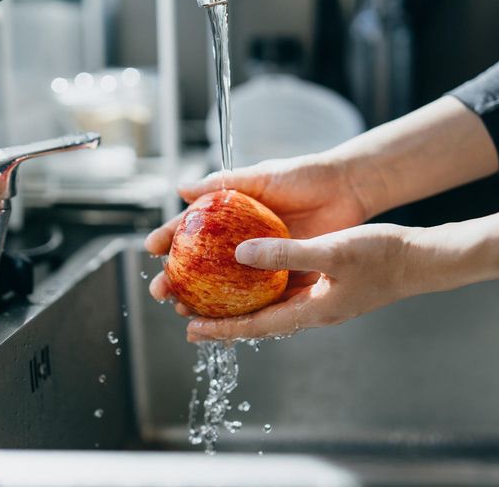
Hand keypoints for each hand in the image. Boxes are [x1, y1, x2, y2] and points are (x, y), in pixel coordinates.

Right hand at [145, 154, 371, 315]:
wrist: (348, 188)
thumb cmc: (305, 176)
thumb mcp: (263, 177)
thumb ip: (225, 184)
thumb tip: (181, 189)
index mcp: (233, 214)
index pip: (193, 228)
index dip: (170, 238)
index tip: (151, 250)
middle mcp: (244, 240)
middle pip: (204, 264)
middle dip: (178, 279)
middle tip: (162, 291)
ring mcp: (264, 259)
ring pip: (227, 286)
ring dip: (204, 301)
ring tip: (184, 311)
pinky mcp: (287, 273)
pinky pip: (260, 296)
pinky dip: (242, 309)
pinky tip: (224, 321)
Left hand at [185, 223, 420, 341]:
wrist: (420, 260)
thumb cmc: (382, 256)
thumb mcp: (332, 250)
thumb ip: (286, 254)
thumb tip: (241, 255)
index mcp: (312, 311)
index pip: (256, 326)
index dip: (222, 329)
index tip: (190, 329)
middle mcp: (313, 312)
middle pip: (259, 321)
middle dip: (223, 319)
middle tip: (187, 313)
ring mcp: (322, 301)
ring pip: (271, 307)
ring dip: (240, 304)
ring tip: (211, 297)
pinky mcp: (329, 287)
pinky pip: (287, 293)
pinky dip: (264, 288)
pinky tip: (252, 274)